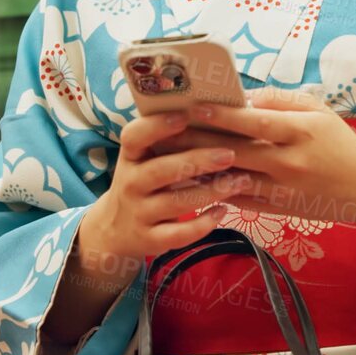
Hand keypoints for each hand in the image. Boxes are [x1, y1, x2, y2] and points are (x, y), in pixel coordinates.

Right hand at [82, 112, 253, 261]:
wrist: (114, 229)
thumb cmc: (142, 183)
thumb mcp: (144, 160)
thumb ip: (168, 142)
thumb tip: (215, 113)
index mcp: (130, 157)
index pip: (134, 136)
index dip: (157, 125)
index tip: (185, 115)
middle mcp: (131, 184)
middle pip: (162, 170)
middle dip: (197, 161)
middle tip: (230, 154)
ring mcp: (139, 213)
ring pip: (176, 203)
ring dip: (211, 191)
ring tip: (241, 181)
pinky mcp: (150, 240)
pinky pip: (178, 234)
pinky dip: (202, 225)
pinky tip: (223, 212)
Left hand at [160, 86, 355, 231]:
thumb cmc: (339, 144)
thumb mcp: (318, 112)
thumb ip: (282, 101)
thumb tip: (243, 98)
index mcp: (301, 132)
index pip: (256, 123)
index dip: (224, 116)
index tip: (194, 108)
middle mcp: (289, 163)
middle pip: (235, 151)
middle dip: (198, 141)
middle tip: (164, 131)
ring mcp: (281, 190)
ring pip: (231, 179)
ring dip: (197, 169)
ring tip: (166, 157)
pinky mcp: (276, 209)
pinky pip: (238, 199)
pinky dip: (212, 189)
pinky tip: (188, 180)